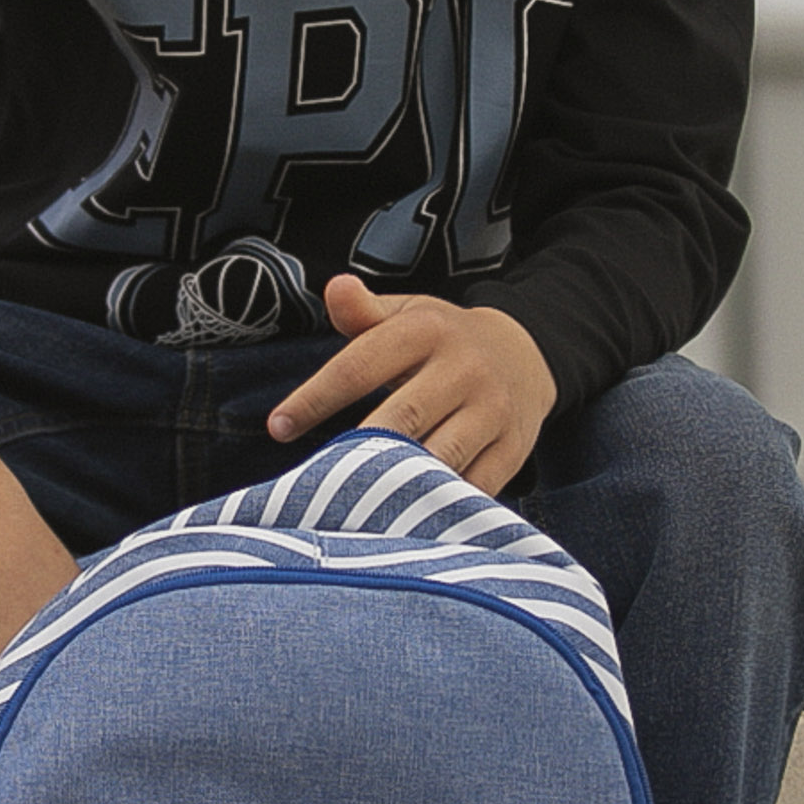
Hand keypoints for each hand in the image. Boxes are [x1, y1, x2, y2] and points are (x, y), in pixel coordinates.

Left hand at [267, 276, 557, 490]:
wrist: (525, 356)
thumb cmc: (443, 340)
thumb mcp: (406, 314)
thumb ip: (362, 311)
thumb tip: (335, 288)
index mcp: (426, 331)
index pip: (359, 366)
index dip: (314, 399)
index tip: (278, 427)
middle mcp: (463, 369)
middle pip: (401, 418)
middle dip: (356, 450)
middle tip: (315, 479)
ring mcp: (492, 411)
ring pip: (439, 457)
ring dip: (396, 484)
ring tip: (354, 506)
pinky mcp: (511, 448)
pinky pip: (472, 486)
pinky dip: (438, 504)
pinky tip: (404, 516)